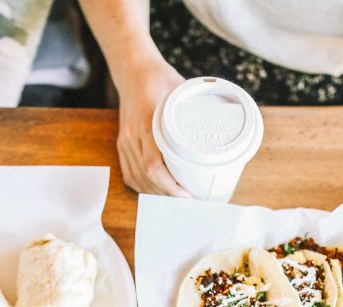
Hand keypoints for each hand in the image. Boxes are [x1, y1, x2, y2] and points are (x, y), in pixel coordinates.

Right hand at [116, 57, 190, 196]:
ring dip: (157, 194)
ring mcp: (125, 142)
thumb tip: (220, 129)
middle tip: (189, 201)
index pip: (154, 167)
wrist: (132, 70)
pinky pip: (130, 175)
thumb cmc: (160, 79)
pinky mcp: (122, 145)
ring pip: (138, 180)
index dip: (170, 187)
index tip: (187, 195)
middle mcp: (133, 137)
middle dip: (168, 195)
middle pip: (147, 179)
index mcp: (147, 124)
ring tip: (176, 199)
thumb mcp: (181, 91)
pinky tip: (156, 192)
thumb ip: (196, 111)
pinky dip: (143, 187)